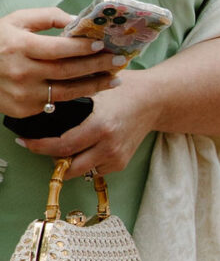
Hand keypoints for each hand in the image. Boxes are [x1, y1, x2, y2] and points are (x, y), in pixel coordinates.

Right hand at [0, 7, 123, 117]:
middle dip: (97, 66)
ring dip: (94, 86)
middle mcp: (21, 72)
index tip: (103, 44)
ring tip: (114, 79)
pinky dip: (74, 96)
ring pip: (66, 92)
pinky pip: (54, 103)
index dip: (83, 47)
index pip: (59, 49)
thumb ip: (46, 17)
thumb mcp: (15, 21)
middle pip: (68, 71)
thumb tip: (76, 20)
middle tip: (119, 61)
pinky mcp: (22, 110)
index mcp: (19, 47)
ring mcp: (22, 94)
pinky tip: (90, 89)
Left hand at [20, 71, 157, 175]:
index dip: (39, 147)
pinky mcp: (121, 162)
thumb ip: (71, 100)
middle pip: (70, 167)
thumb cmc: (124, 89)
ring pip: (81, 171)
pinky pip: (94, 169)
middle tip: (38, 147)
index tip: (24, 142)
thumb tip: (42, 106)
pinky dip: (85, 162)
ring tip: (62, 146)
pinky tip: (83, 146)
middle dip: (51, 159)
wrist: (155, 99)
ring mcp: (116, 157)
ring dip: (68, 162)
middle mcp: (109, 146)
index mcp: (101, 127)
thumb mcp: (95, 88)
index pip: (62, 146)